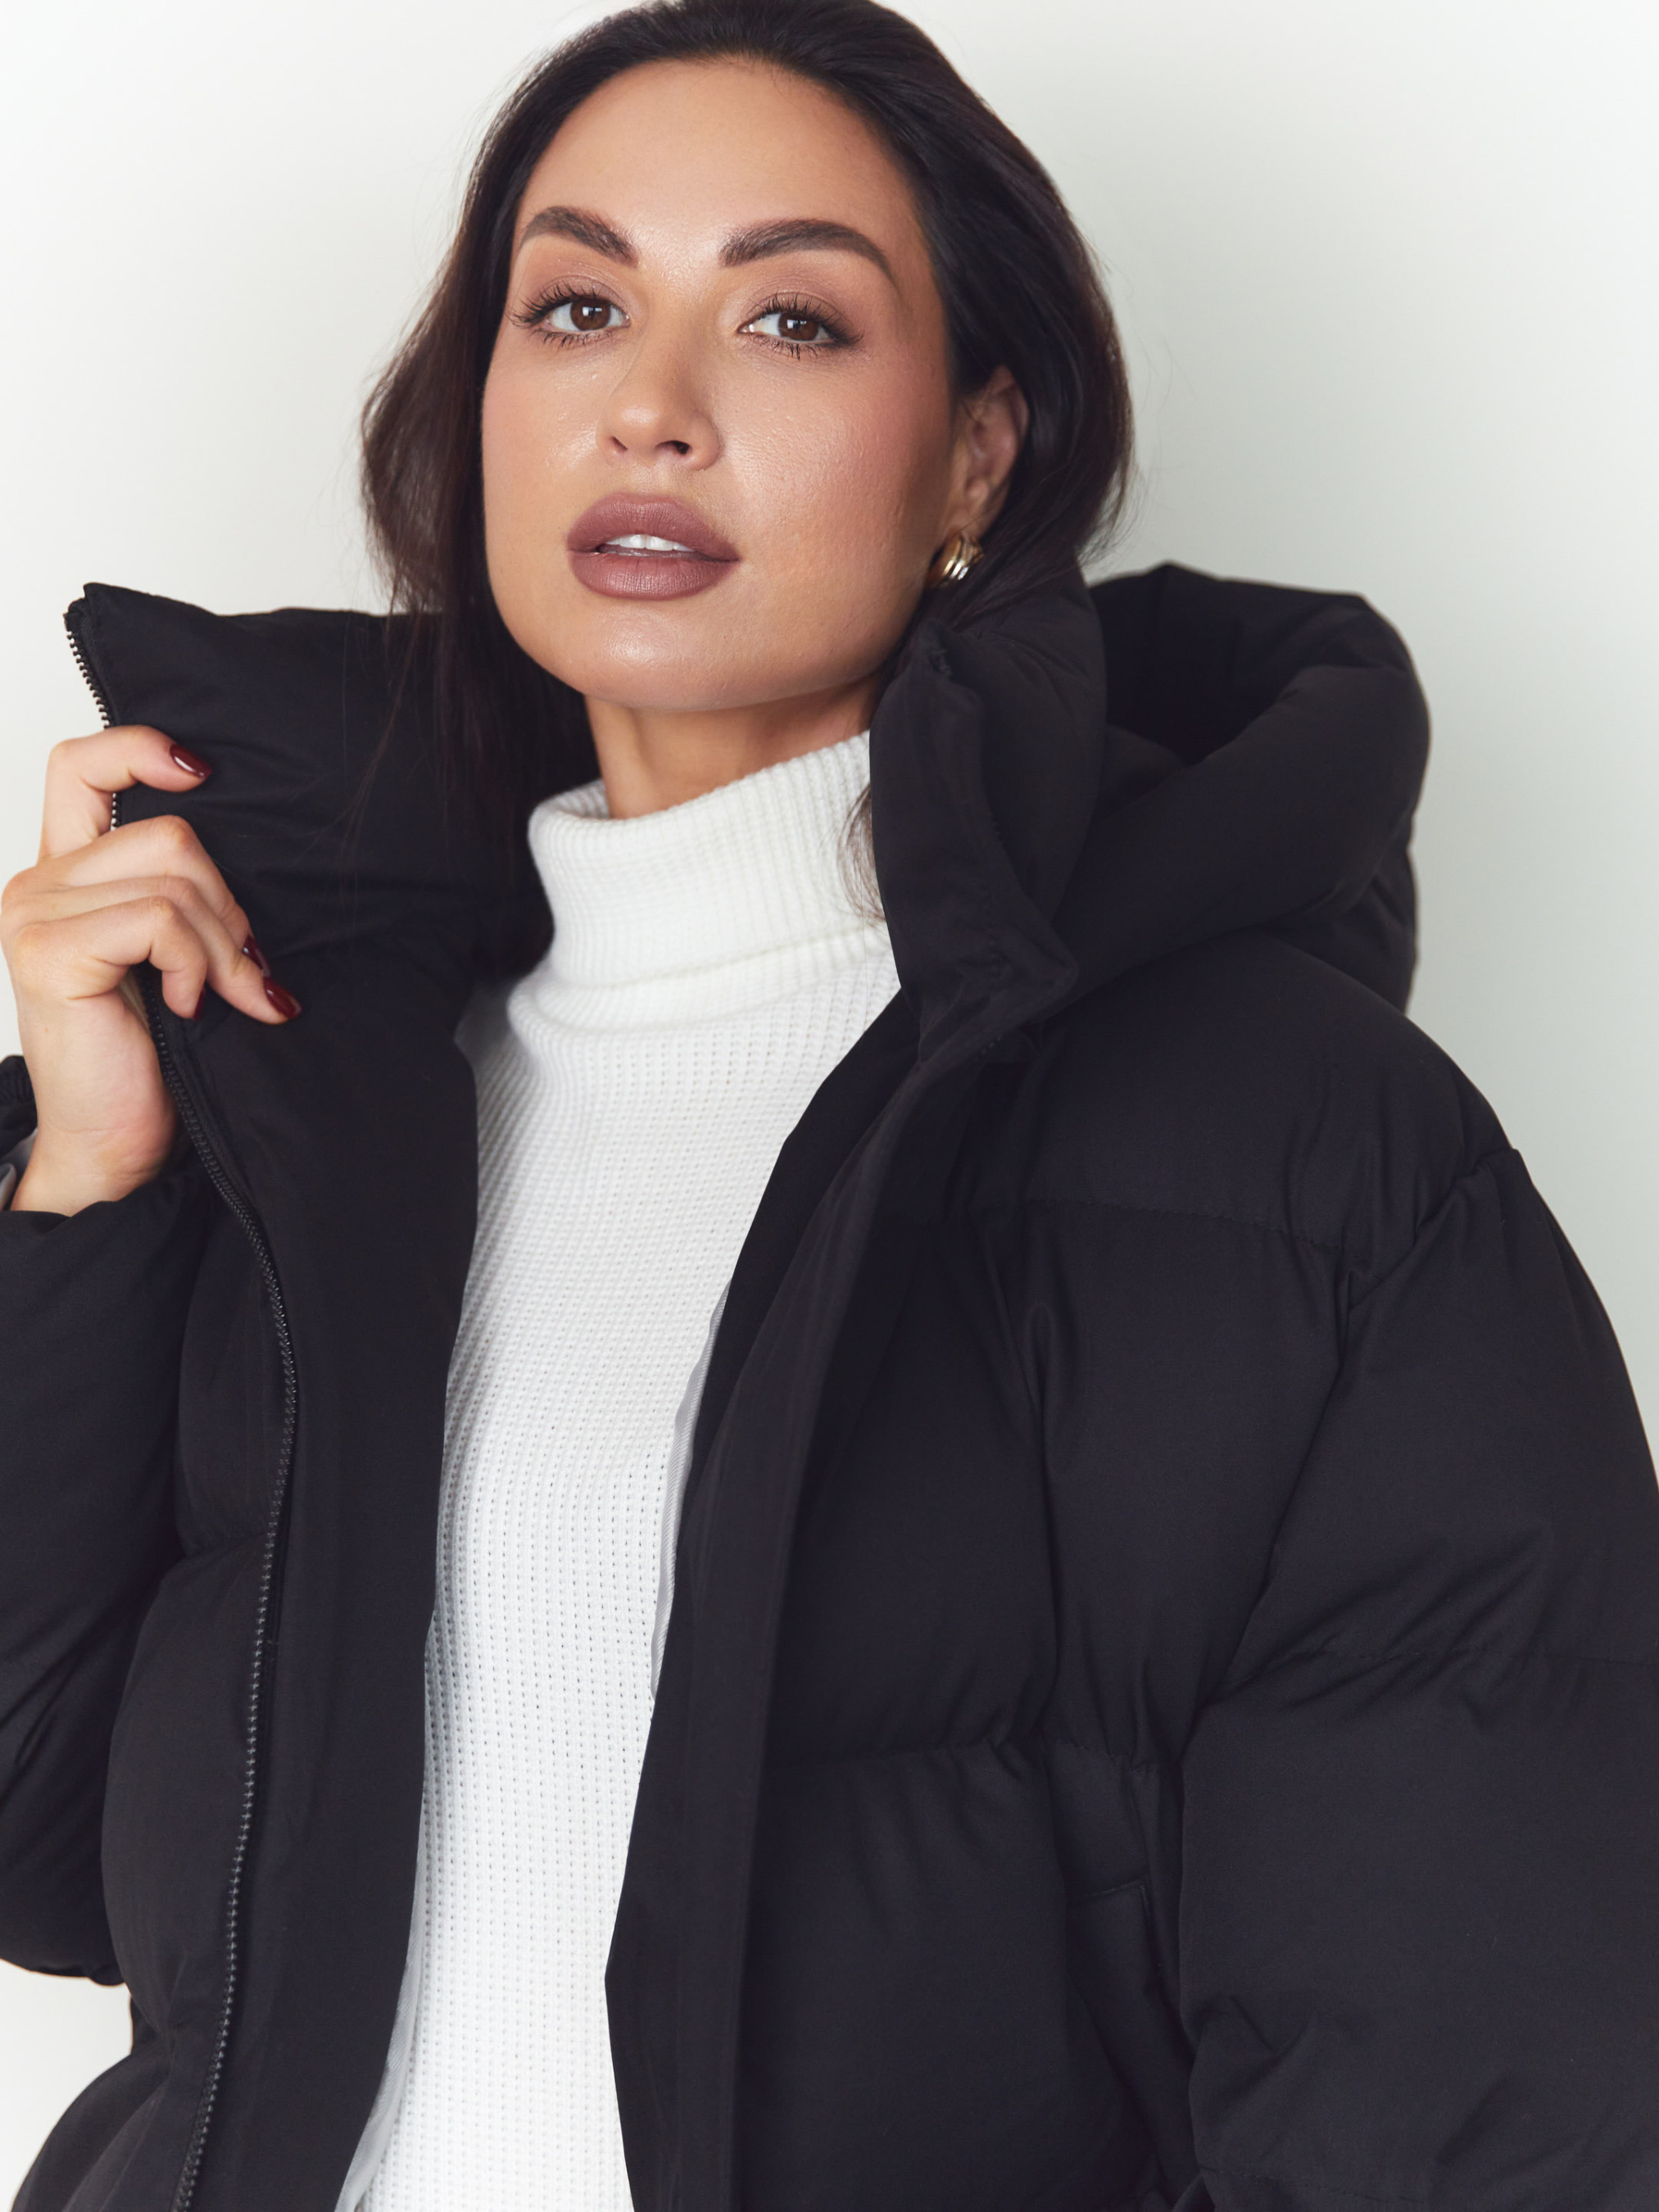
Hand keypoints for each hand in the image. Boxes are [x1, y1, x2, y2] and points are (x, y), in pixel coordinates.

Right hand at [1, 727, 298, 1215]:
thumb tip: (257, 853)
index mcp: (64, 874)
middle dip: (227, 905)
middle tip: (243, 971)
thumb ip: (183, 896)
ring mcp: (34, 913)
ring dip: (223, 944)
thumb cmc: (152, 1059)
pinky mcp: (49, 951)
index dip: (141, 749)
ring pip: (174, 875)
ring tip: (223, 998)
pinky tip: (191, 1008)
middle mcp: (37, 882)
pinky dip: (198, 965)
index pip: (80, 765)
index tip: (202, 771)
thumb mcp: (174, 959)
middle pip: (169, 832)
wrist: (115, 1149)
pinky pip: (160, 920)